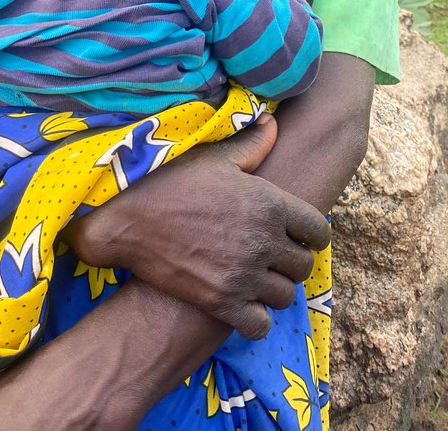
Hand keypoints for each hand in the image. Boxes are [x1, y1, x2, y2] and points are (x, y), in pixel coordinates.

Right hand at [64, 115, 328, 338]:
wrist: (129, 222)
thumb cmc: (172, 183)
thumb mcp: (214, 158)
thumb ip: (251, 144)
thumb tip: (272, 122)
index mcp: (269, 204)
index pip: (318, 230)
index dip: (312, 234)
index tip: (297, 235)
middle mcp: (263, 241)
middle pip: (303, 266)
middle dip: (292, 261)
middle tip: (272, 256)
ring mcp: (244, 274)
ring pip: (285, 296)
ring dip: (274, 289)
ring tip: (257, 278)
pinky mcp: (222, 302)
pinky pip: (260, 325)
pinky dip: (256, 319)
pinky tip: (243, 304)